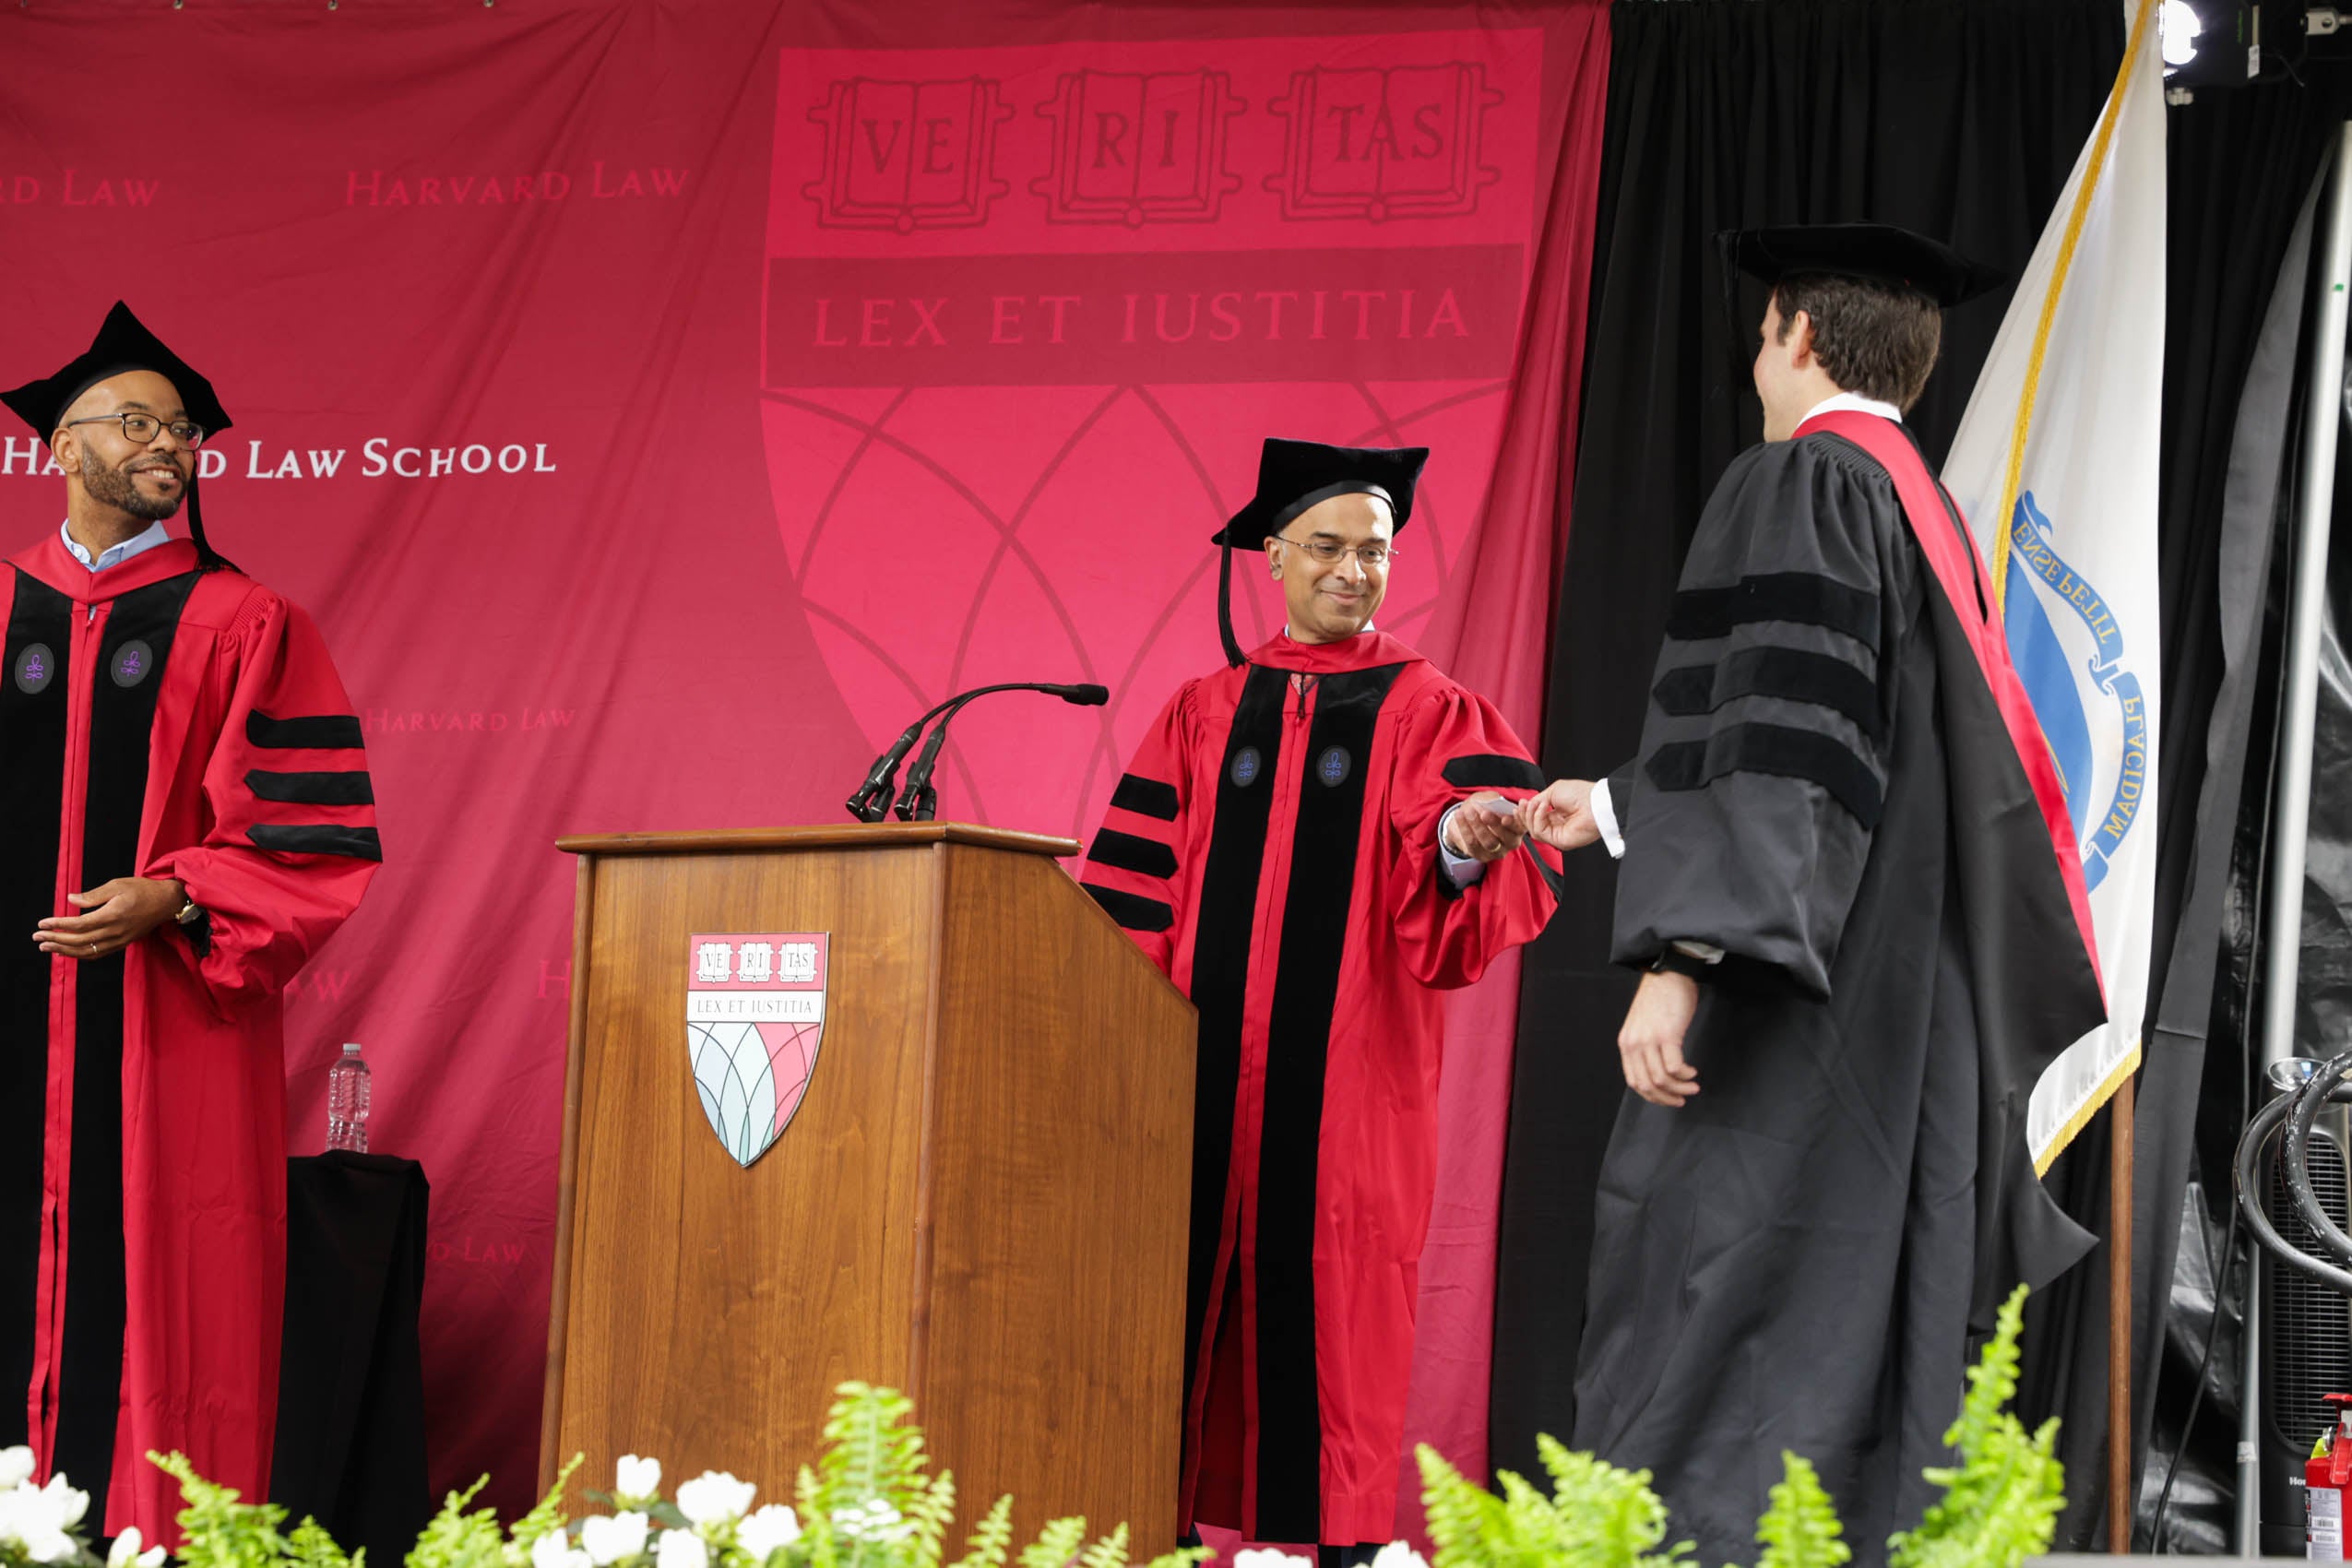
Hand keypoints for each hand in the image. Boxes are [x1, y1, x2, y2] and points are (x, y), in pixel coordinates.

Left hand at [35, 877, 184, 960]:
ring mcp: (119, 940)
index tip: (42, 924)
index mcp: (112, 915)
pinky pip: (97, 954)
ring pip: (87, 951)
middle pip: (79, 941)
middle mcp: (115, 931)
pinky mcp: (122, 944)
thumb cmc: (142, 890)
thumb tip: (70, 899)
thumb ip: (92, 895)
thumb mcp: (117, 885)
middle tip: (37, 937)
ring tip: (46, 947)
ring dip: (64, 951)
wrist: (167, 902)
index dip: (58, 925)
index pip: (79, 924)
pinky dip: (80, 955)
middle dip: (55, 940)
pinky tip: (67, 952)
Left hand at [1442, 792, 1528, 862]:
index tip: (1508, 815)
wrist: (1468, 816)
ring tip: (1468, 811)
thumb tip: (1491, 803)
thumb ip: (1493, 800)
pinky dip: (1465, 829)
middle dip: (1495, 824)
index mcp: (1519, 827)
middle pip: (1507, 838)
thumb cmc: (1484, 806)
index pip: (1521, 827)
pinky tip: (1460, 816)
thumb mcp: (1490, 799)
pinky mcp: (1482, 855)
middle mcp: (1512, 841)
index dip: (1515, 822)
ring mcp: (1498, 851)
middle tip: (1484, 813)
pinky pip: (1473, 844)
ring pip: (1489, 842)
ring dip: (1477, 826)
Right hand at [1519, 779, 1600, 851]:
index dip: (1525, 812)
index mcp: (1556, 814)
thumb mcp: (1553, 791)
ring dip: (1529, 816)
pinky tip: (1543, 808)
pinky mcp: (1558, 841)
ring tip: (1535, 804)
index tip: (1520, 804)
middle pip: (1531, 826)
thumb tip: (1527, 805)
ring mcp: (1557, 834)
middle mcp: (1556, 825)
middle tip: (1521, 804)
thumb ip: (1538, 799)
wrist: (1594, 802)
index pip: (1535, 818)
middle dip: (1523, 815)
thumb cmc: (1580, 794)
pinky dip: (1537, 819)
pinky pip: (1540, 833)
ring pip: (1533, 831)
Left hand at [1618, 969, 1700, 1106]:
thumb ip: (1645, 1047)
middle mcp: (1633, 1044)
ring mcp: (1649, 1040)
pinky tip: (1692, 1072)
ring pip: (1661, 1079)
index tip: (1668, 1099)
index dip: (1652, 1096)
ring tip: (1692, 1087)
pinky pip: (1674, 1067)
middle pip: (1646, 1084)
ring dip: (1680, 1088)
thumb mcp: (1643, 1026)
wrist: (1668, 974)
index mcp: (1626, 1044)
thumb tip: (1657, 1072)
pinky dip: (1684, 1075)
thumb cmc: (1660, 1000)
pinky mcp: (1666, 1035)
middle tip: (1681, 1100)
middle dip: (1666, 1098)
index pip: (1634, 1081)